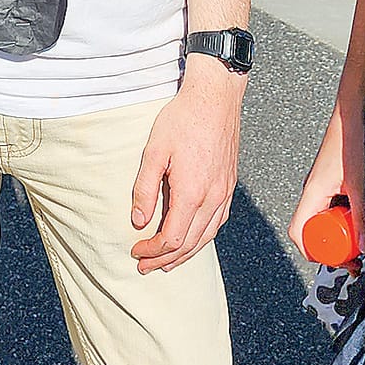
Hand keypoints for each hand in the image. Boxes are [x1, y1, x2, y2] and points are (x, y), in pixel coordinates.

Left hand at [130, 61, 243, 272]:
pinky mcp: (229, 185)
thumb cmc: (182, 119)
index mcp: (192, 192)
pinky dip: (202, 237)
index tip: (135, 251)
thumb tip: (138, 221)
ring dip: (185, 253)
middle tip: (145, 266)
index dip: (152, 250)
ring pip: (206, 236)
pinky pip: (218, 221)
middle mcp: (213, 198)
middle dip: (165, 259)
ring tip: (167, 262)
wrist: (215, 97)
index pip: (172, 238)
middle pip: (190, 243)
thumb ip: (145, 188)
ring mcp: (225, 192)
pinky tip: (192, 238)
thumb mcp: (154, 151)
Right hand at [290, 99, 364, 262]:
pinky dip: (346, 214)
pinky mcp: (332, 179)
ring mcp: (322, 184)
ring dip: (342, 228)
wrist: (355, 109)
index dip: (314, 252)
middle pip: (312, 228)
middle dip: (333, 243)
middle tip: (356, 251)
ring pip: (325, 217)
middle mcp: (313, 190)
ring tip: (363, 231)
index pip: (298, 232)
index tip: (338, 260)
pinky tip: (363, 212)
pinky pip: (333, 205)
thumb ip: (362, 217)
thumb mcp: (361, 184)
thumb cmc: (352, 137)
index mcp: (312, 192)